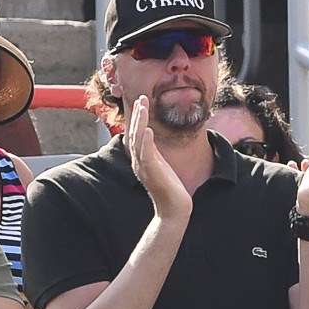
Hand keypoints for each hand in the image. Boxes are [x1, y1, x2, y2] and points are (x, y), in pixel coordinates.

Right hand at [128, 96, 191, 221]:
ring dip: (140, 122)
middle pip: (134, 134)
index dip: (137, 118)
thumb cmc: (170, 190)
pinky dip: (146, 142)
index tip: (141, 102)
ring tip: (143, 106)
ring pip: (138, 141)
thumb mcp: (162, 167)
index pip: (136, 134)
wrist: (174, 210)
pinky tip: (147, 130)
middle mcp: (140, 162)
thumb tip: (154, 142)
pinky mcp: (152, 173)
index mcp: (142, 160)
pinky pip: (147, 155)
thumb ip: (156, 155)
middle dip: (138, 115)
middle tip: (141, 98)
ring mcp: (145, 168)